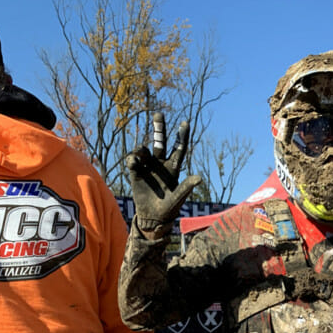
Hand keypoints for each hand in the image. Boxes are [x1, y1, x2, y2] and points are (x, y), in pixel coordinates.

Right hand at [126, 113, 202, 237]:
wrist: (152, 218)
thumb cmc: (169, 209)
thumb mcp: (178, 198)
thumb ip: (186, 187)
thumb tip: (200, 178)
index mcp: (173, 168)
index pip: (179, 149)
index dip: (182, 136)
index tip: (185, 123)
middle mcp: (160, 164)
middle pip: (160, 142)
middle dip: (159, 128)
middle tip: (159, 114)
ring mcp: (148, 167)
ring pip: (145, 150)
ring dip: (142, 149)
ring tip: (140, 153)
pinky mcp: (136, 174)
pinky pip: (133, 162)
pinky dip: (132, 159)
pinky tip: (133, 161)